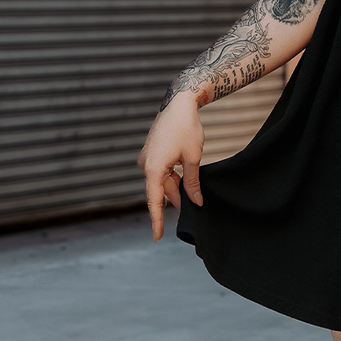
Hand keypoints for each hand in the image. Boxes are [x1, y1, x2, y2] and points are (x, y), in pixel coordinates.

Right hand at [136, 93, 204, 241]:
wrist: (179, 103)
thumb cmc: (187, 128)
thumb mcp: (193, 157)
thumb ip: (192, 182)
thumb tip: (196, 202)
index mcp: (153, 168)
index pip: (154, 201)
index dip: (157, 220)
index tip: (157, 237)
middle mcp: (145, 165)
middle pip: (161, 190)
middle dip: (176, 199)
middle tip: (192, 208)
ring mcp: (147, 158)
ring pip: (162, 180)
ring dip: (176, 186)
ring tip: (191, 190)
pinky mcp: (151, 152)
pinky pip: (161, 171)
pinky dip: (172, 176)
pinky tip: (183, 177)